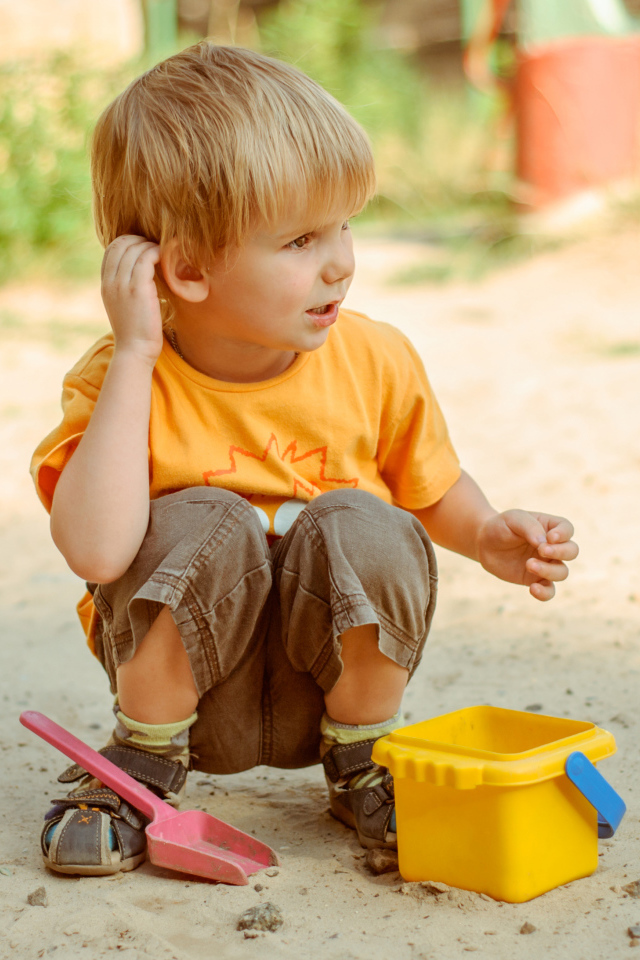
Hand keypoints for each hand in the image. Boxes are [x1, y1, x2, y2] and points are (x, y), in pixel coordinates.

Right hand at [101, 235, 162, 363]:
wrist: (135, 351)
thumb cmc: (136, 332)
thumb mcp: (125, 306)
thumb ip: (127, 288)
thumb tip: (143, 274)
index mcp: (105, 284)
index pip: (112, 249)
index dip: (129, 242)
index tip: (145, 247)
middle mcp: (110, 281)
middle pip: (121, 244)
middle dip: (140, 240)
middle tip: (157, 247)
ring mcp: (122, 284)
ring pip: (134, 248)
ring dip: (151, 245)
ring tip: (164, 252)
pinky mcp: (137, 288)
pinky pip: (146, 258)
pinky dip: (157, 253)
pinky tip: (166, 258)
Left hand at [477, 510, 578, 600]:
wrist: (484, 543)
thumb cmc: (501, 526)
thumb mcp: (513, 518)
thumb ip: (530, 527)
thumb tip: (544, 543)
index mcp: (550, 527)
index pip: (567, 529)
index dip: (563, 534)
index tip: (549, 538)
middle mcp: (552, 547)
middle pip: (572, 551)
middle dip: (561, 552)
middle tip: (541, 550)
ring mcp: (546, 564)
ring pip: (562, 572)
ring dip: (549, 571)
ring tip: (528, 564)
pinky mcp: (535, 579)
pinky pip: (549, 591)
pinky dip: (545, 593)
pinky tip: (533, 588)